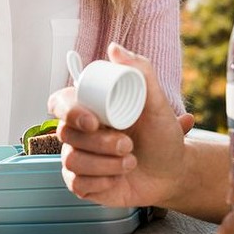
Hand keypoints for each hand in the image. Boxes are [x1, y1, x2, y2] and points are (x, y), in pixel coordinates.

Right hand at [48, 43, 195, 207]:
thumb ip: (141, 72)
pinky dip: (102, 183)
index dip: (68, 111)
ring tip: (130, 161)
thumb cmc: (163, 137)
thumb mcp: (158, 105)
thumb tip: (114, 48)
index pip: (59, 103)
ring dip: (106, 164)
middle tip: (128, 145)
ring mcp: (78, 159)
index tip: (93, 121)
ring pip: (72, 160)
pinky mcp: (81, 184)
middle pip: (66, 134)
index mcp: (90, 109)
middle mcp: (79, 133)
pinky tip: (118, 178)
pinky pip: (76, 184)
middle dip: (100, 143)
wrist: (173, 173)